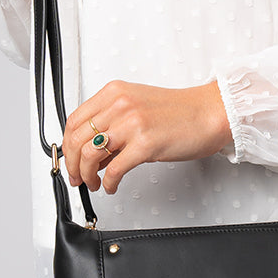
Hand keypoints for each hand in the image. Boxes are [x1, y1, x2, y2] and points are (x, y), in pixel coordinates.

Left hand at [63, 81, 233, 194]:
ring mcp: (133, 123)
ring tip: (94, 183)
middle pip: (77, 139)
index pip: (74, 120)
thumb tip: (91, 153)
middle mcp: (120, 105)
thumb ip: (112, 124)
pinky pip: (114, 170)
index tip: (70, 159)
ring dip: (87, 175)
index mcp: (115, 92)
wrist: (211, 112)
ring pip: (90, 155)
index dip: (67, 145)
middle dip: (73, 164)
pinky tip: (112, 186)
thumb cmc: (180, 112)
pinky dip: (109, 183)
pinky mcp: (145, 144)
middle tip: (78, 177)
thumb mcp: (138, 107)